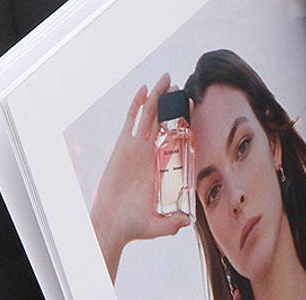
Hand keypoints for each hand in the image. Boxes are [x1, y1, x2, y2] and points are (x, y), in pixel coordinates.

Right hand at [89, 72, 189, 282]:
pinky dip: (136, 104)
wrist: (112, 225)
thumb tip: (189, 220)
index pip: (175, 137)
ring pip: (149, 116)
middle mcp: (150, 153)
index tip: (192, 106)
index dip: (183, 121)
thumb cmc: (134, 225)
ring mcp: (136, 147)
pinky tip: (143, 90)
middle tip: (178, 84)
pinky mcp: (123, 145)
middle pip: (162, 121)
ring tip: (166, 80)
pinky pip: (131, 120)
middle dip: (170, 102)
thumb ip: (174, 222)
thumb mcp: (160, 225)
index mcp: (161, 166)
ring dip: (157, 97)